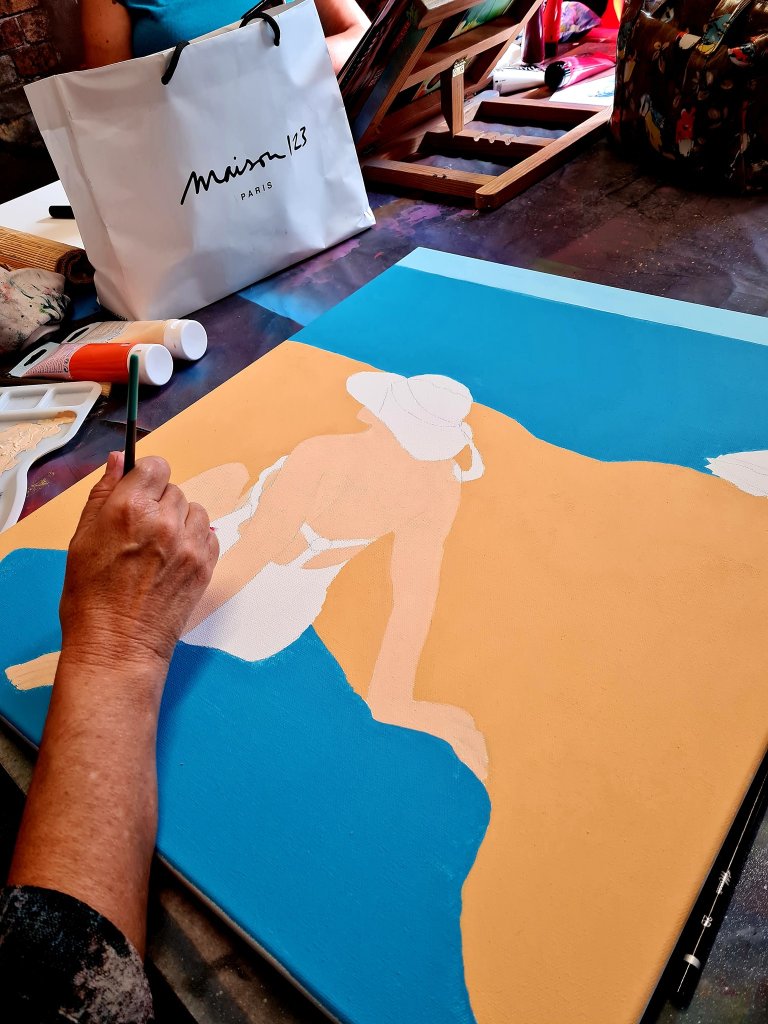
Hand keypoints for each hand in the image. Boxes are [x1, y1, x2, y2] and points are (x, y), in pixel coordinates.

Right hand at [60, 452, 218, 677]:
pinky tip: (173, 560)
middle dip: (158, 503)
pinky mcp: (205, 565)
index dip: (146, 477)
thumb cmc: (91, 598)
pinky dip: (195, 541)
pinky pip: (209, 535)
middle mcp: (163, 521)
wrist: (117, 646)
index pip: (155, 466)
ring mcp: (189, 544)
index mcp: (129, 509)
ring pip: (194, 511)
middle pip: (174, 490)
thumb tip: (118, 460)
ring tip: (157, 547)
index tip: (140, 490)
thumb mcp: (83, 538)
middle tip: (140, 532)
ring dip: (179, 521)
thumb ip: (104, 493)